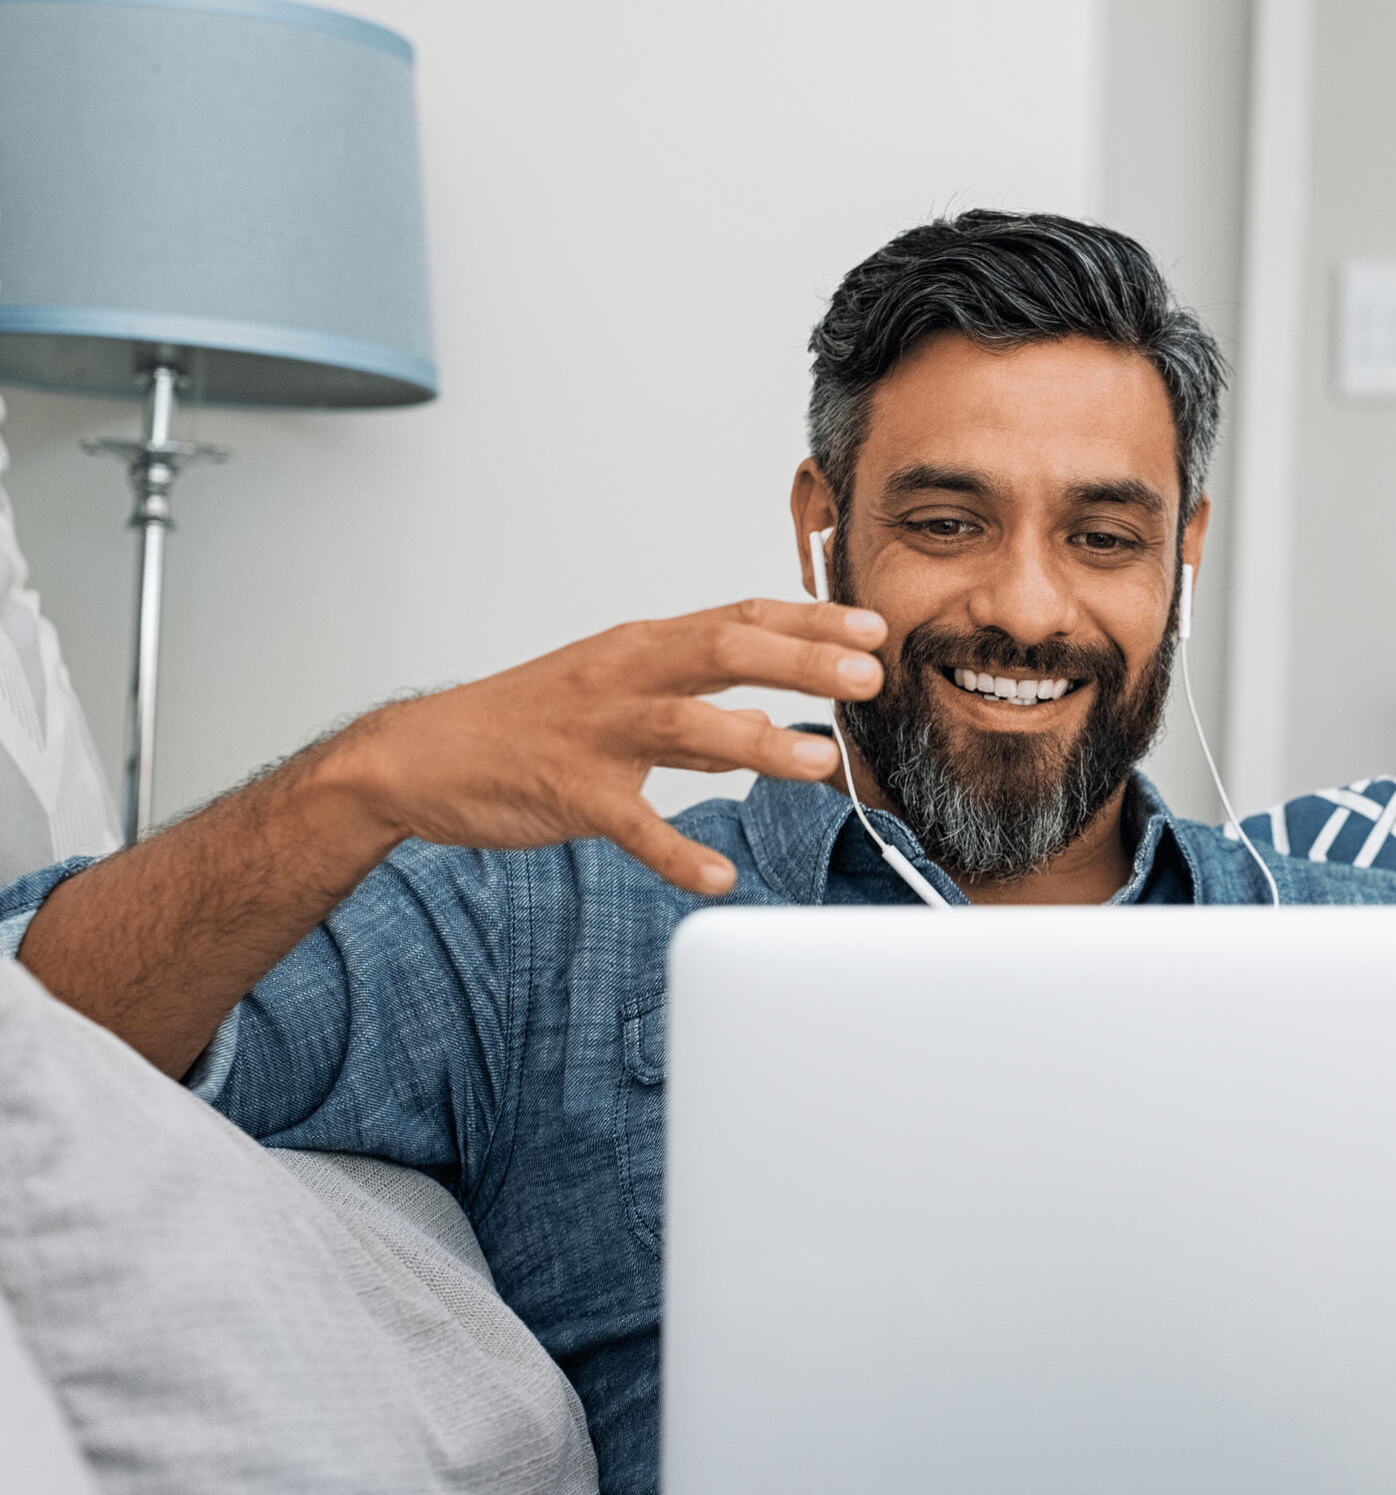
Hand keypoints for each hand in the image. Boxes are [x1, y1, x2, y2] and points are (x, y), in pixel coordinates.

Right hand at [339, 598, 886, 894]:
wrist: (423, 755)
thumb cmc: (527, 724)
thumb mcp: (617, 699)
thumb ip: (698, 715)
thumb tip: (771, 728)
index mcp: (641, 647)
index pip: (739, 618)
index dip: (810, 622)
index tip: (873, 628)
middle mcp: (624, 675)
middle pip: (723, 652)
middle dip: (802, 662)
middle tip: (869, 678)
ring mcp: (595, 731)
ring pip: (685, 726)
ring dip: (757, 745)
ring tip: (819, 764)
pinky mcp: (569, 790)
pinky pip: (632, 824)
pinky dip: (677, 852)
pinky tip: (718, 875)